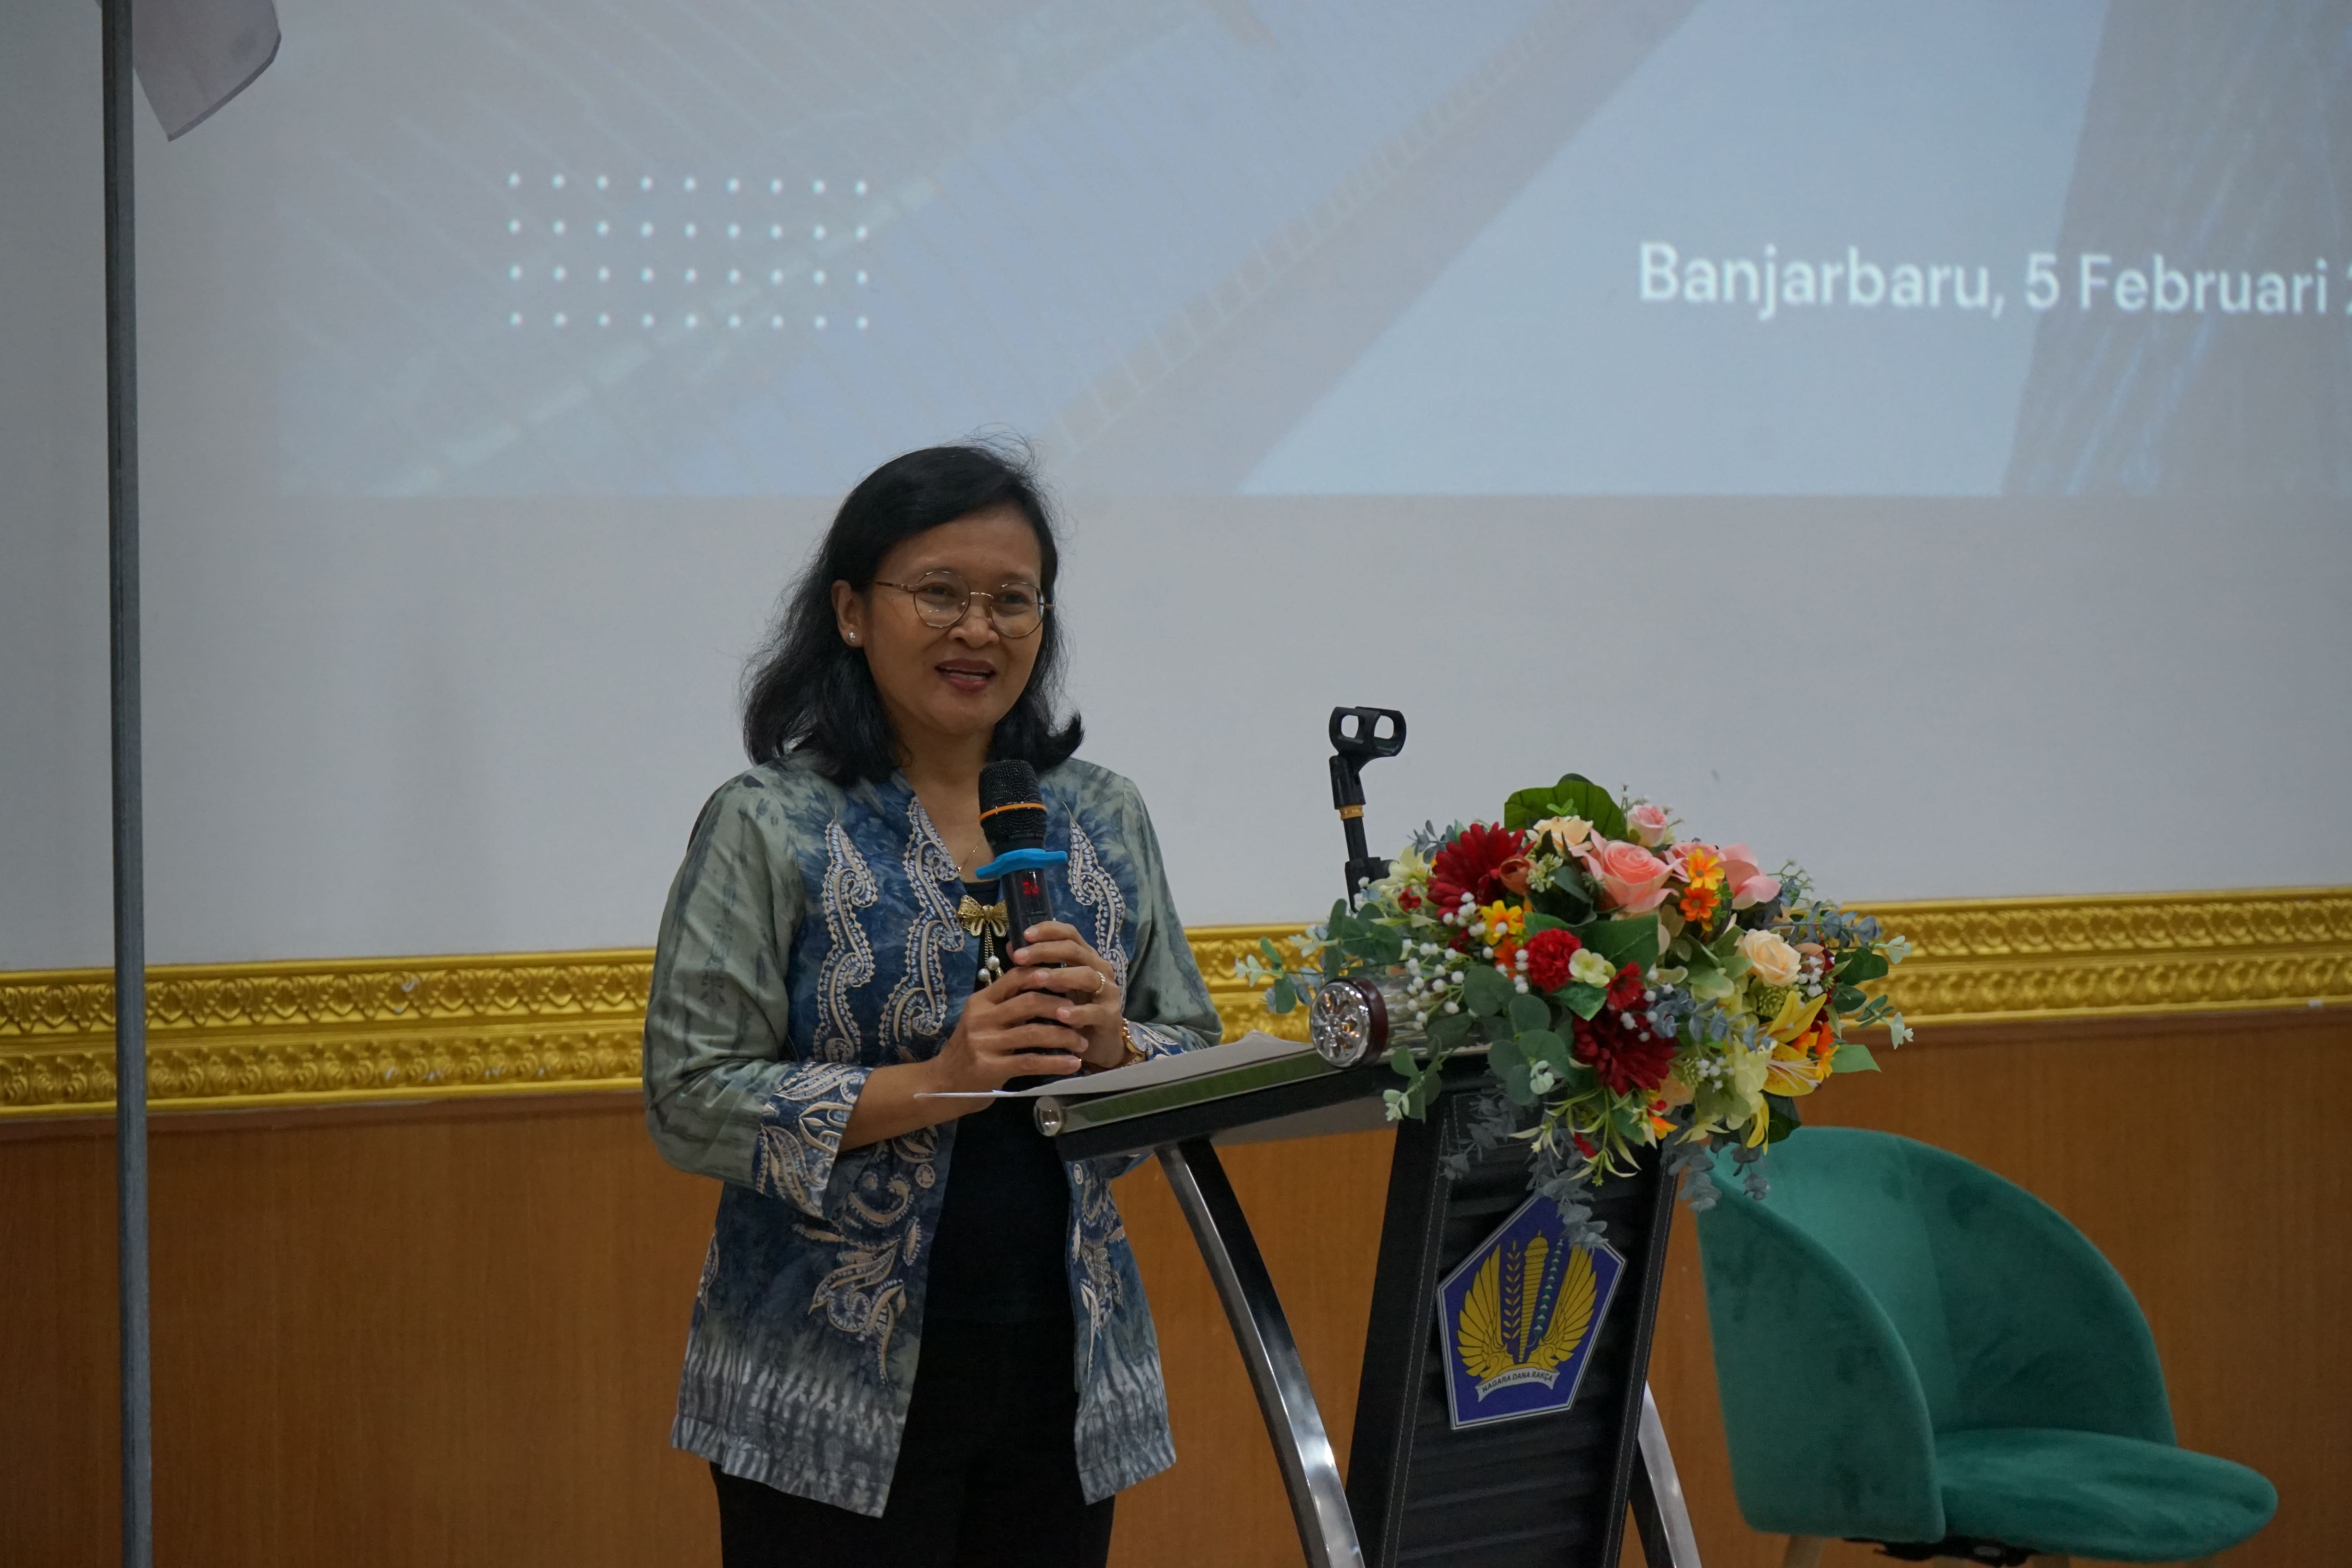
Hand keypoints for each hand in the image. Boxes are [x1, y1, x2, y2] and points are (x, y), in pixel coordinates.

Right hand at [927, 963, 1091, 1091]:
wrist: (944, 1082)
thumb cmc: (970, 1048)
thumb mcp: (983, 1019)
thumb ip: (1007, 1004)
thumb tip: (1047, 987)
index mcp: (981, 1001)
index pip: (1016, 977)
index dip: (1045, 976)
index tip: (1069, 981)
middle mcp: (981, 1018)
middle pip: (1029, 1002)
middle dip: (1061, 1007)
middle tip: (1081, 1015)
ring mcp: (984, 1043)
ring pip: (1034, 1032)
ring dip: (1064, 1037)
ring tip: (1082, 1043)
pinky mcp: (990, 1067)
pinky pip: (1030, 1061)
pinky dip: (1056, 1062)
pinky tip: (1073, 1064)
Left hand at [1009, 921, 1127, 1068]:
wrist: (1098, 1044)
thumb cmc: (1072, 1011)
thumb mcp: (1054, 988)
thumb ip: (1037, 968)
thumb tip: (1011, 948)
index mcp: (1085, 958)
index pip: (1069, 934)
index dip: (1048, 930)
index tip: (1025, 935)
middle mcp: (1099, 969)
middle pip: (1075, 950)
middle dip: (1045, 951)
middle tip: (1020, 957)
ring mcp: (1107, 991)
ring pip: (1087, 976)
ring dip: (1060, 976)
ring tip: (1036, 979)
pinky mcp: (1110, 1015)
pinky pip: (1094, 1011)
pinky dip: (1077, 1012)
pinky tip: (1059, 1014)